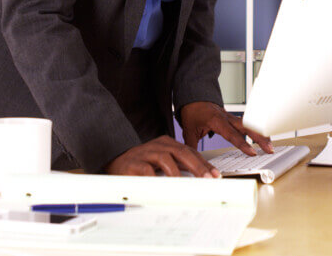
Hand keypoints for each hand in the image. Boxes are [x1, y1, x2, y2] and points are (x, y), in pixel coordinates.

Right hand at [104, 135, 218, 177]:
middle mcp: (158, 145)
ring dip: (178, 173)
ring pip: (166, 158)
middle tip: (208, 179)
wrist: (116, 163)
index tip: (215, 175)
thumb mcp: (163, 164)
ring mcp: (146, 152)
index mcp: (167, 144)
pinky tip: (163, 187)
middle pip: (182, 152)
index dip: (204, 163)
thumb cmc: (142, 165)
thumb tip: (200, 180)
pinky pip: (147, 170)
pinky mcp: (134, 163)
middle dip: (197, 166)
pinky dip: (157, 178)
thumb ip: (179, 167)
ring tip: (186, 185)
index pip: (190, 151)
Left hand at [178, 101, 273, 155]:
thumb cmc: (192, 111)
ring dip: (260, 134)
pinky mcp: (233, 118)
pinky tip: (263, 138)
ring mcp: (231, 117)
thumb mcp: (189, 130)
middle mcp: (226, 118)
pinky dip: (256, 130)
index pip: (232, 134)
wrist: (193, 98)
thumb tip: (193, 161)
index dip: (243, 144)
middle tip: (269, 149)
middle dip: (260, 138)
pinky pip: (247, 124)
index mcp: (216, 120)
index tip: (252, 152)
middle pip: (247, 127)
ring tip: (270, 146)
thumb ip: (192, 146)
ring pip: (250, 125)